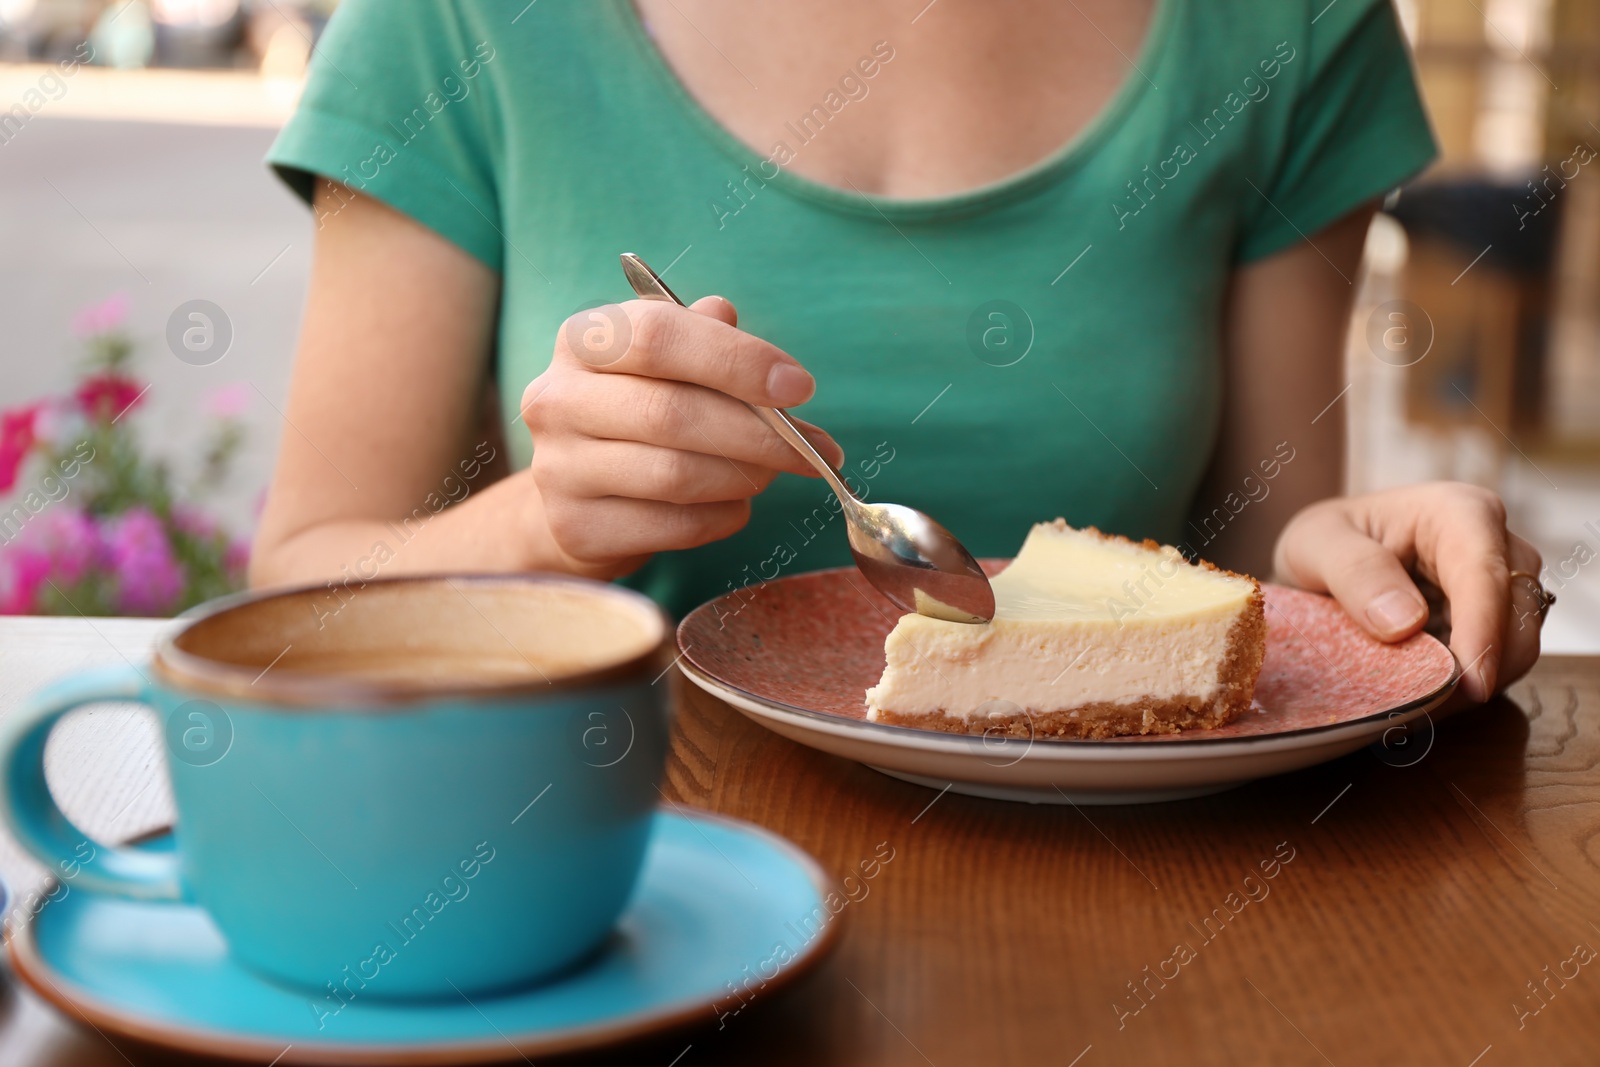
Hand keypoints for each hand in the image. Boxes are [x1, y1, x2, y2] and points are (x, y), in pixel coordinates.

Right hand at [522, 296, 841, 577]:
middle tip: (811, 449)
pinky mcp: (577, 528)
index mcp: (583, 341)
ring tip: (772, 472)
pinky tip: (734, 505)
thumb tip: (755, 348)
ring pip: (676, 474)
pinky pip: (674, 525)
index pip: (659, 336)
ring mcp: (559, 469)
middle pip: (671, 412)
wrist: (576, 494)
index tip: (799, 386)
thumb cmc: (637, 413)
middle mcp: (556, 400)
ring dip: (744, 477)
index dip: (737, 360)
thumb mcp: (666, 365)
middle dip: (757, 433)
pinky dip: (723, 516)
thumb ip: (708, 344)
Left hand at [1272, 482, 1543, 704]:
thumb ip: (1355, 571)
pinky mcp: (1498, 624)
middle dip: (1478, 671)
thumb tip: (1407, 622)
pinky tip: (1420, 698)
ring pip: (1516, 652)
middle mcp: (1498, 546)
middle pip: (1517, 620)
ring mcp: (1505, 588)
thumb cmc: (1326, 540)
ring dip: (1470, 688)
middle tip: (1416, 710)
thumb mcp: (1316, 543)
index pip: (1484, 576)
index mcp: (1459, 513)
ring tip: (1409, 707)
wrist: (1330, 556)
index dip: (1482, 632)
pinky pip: (1498, 667)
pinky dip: (1463, 691)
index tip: (1470, 683)